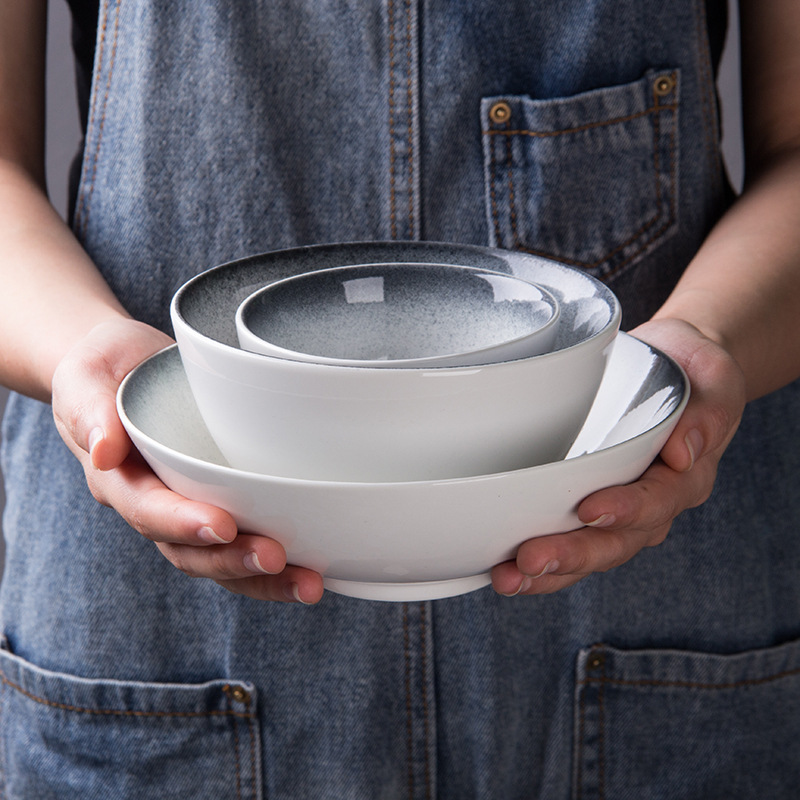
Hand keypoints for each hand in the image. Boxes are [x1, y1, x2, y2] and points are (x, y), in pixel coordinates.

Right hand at [51, 317, 324, 603]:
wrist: (121, 368)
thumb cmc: (103, 371)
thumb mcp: (85, 380)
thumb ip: (90, 412)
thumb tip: (104, 452)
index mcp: (120, 481)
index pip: (148, 511)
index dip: (182, 523)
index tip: (222, 525)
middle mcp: (153, 506)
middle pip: (189, 551)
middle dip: (233, 560)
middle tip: (276, 558)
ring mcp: (186, 509)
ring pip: (220, 559)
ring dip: (262, 577)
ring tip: (308, 584)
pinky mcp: (215, 502)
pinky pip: (239, 544)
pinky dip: (273, 566)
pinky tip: (311, 570)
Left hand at [491, 318, 746, 595]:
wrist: (674, 370)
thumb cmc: (690, 373)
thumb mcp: (713, 377)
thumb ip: (705, 413)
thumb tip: (684, 451)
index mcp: (683, 478)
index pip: (656, 501)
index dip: (625, 510)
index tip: (590, 510)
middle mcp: (652, 506)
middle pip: (615, 543)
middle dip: (571, 554)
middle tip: (530, 559)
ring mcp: (619, 514)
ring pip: (587, 553)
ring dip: (548, 571)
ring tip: (508, 578)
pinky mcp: (590, 511)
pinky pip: (568, 544)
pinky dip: (538, 564)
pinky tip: (505, 570)